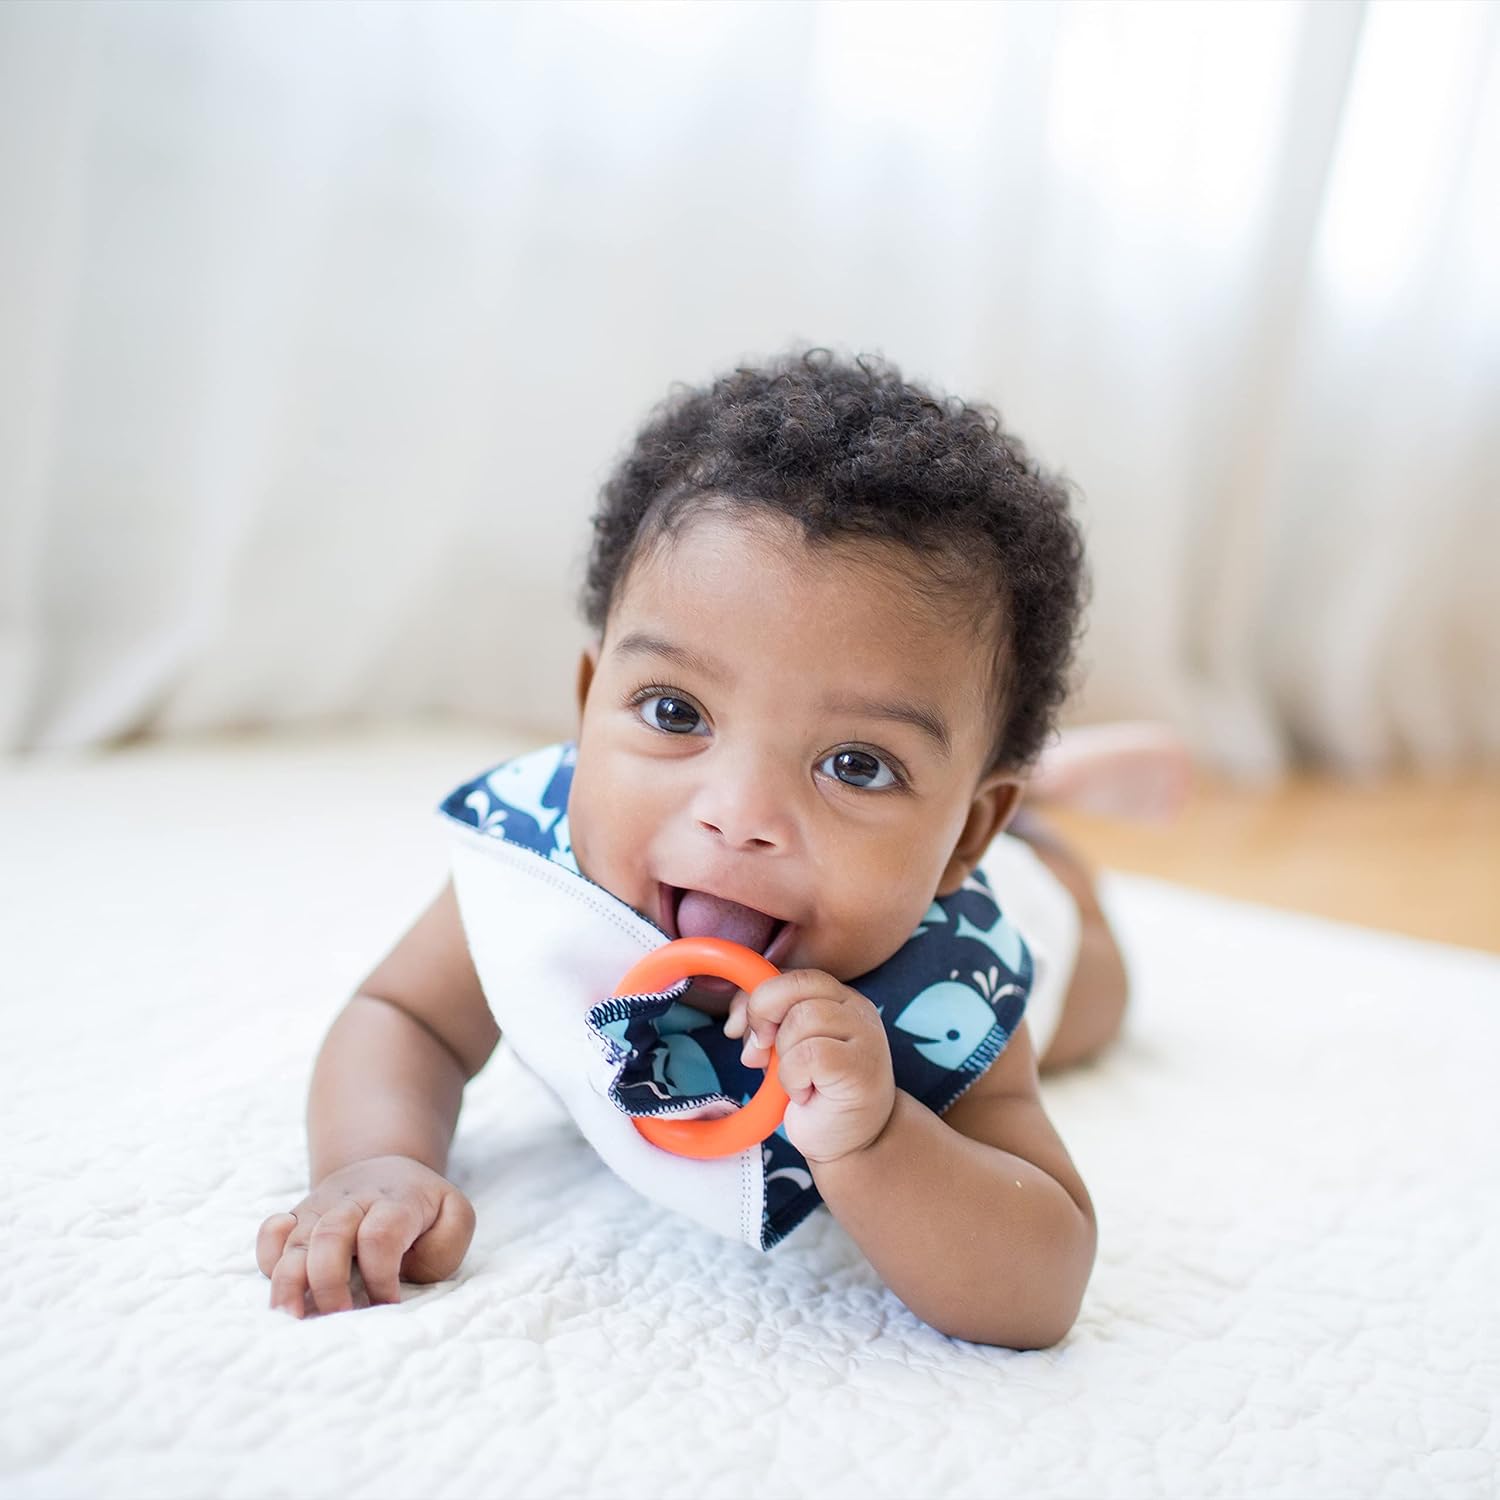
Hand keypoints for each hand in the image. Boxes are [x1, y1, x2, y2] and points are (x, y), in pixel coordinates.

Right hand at [256, 1155, 475, 1317]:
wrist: (386, 1171)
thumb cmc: (423, 1209)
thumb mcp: (454, 1216)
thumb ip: (448, 1241)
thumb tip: (408, 1270)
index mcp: (396, 1202)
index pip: (380, 1235)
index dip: (381, 1275)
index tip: (388, 1305)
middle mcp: (352, 1203)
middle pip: (331, 1236)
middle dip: (330, 1283)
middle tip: (338, 1319)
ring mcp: (320, 1210)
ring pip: (296, 1241)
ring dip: (289, 1281)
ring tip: (289, 1317)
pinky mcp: (296, 1221)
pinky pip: (270, 1234)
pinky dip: (267, 1254)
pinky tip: (274, 1276)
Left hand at [725, 970, 895, 1164]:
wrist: (855, 1142)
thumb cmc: (818, 1093)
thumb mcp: (783, 1048)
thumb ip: (764, 1022)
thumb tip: (737, 1024)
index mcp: (837, 996)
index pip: (790, 974)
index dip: (756, 996)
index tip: (739, 1029)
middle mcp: (855, 1007)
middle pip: (795, 986)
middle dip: (764, 1017)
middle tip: (761, 1055)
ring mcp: (864, 1034)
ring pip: (801, 1019)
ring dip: (784, 1057)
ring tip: (797, 1080)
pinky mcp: (861, 1065)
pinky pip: (809, 1055)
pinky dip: (794, 1077)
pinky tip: (806, 1094)